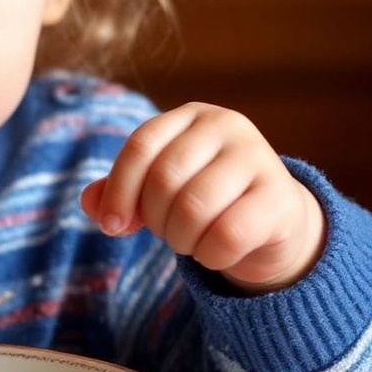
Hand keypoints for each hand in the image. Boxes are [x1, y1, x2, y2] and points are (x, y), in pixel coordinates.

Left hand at [80, 102, 325, 292]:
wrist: (273, 222)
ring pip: (194, 209)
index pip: (140, 146)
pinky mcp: (281, 197)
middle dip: (155, 220)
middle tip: (168, 232)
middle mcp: (227, 125)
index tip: (112, 226)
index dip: (118, 191)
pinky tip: (216, 253)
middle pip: (164, 180)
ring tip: (191, 240)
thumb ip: (119, 192)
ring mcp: (259, 157)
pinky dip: (210, 256)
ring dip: (181, 240)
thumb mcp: (157, 190)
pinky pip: (227, 235)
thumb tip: (90, 201)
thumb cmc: (203, 199)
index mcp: (190, 116)